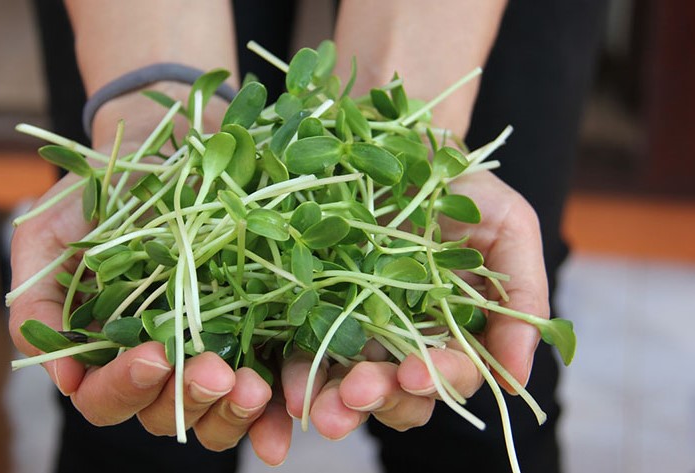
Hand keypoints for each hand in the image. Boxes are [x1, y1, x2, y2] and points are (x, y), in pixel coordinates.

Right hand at [8, 171, 290, 464]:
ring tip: (251, 385)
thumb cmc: (98, 190)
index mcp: (104, 347)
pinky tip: (282, 414)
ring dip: (232, 410)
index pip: (105, 397)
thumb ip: (38, 303)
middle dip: (187, 398)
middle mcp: (156, 357)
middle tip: (214, 371)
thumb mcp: (48, 235)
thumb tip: (66, 381)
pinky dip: (270, 411)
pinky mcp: (251, 332)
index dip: (124, 387)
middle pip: (164, 413)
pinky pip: (263, 386)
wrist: (163, 145)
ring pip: (213, 411)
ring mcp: (205, 348)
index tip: (153, 354)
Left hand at [280, 170, 546, 437]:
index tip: (415, 373)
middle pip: (398, 393)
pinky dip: (297, 372)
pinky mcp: (316, 309)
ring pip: (348, 384)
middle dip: (378, 400)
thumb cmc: (462, 186)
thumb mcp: (510, 227)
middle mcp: (407, 341)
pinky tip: (287, 384)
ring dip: (333, 402)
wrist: (400, 142)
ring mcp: (359, 328)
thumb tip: (519, 381)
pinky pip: (303, 349)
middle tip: (354, 395)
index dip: (438, 380)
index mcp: (457, 332)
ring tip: (315, 407)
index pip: (452, 374)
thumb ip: (523, 297)